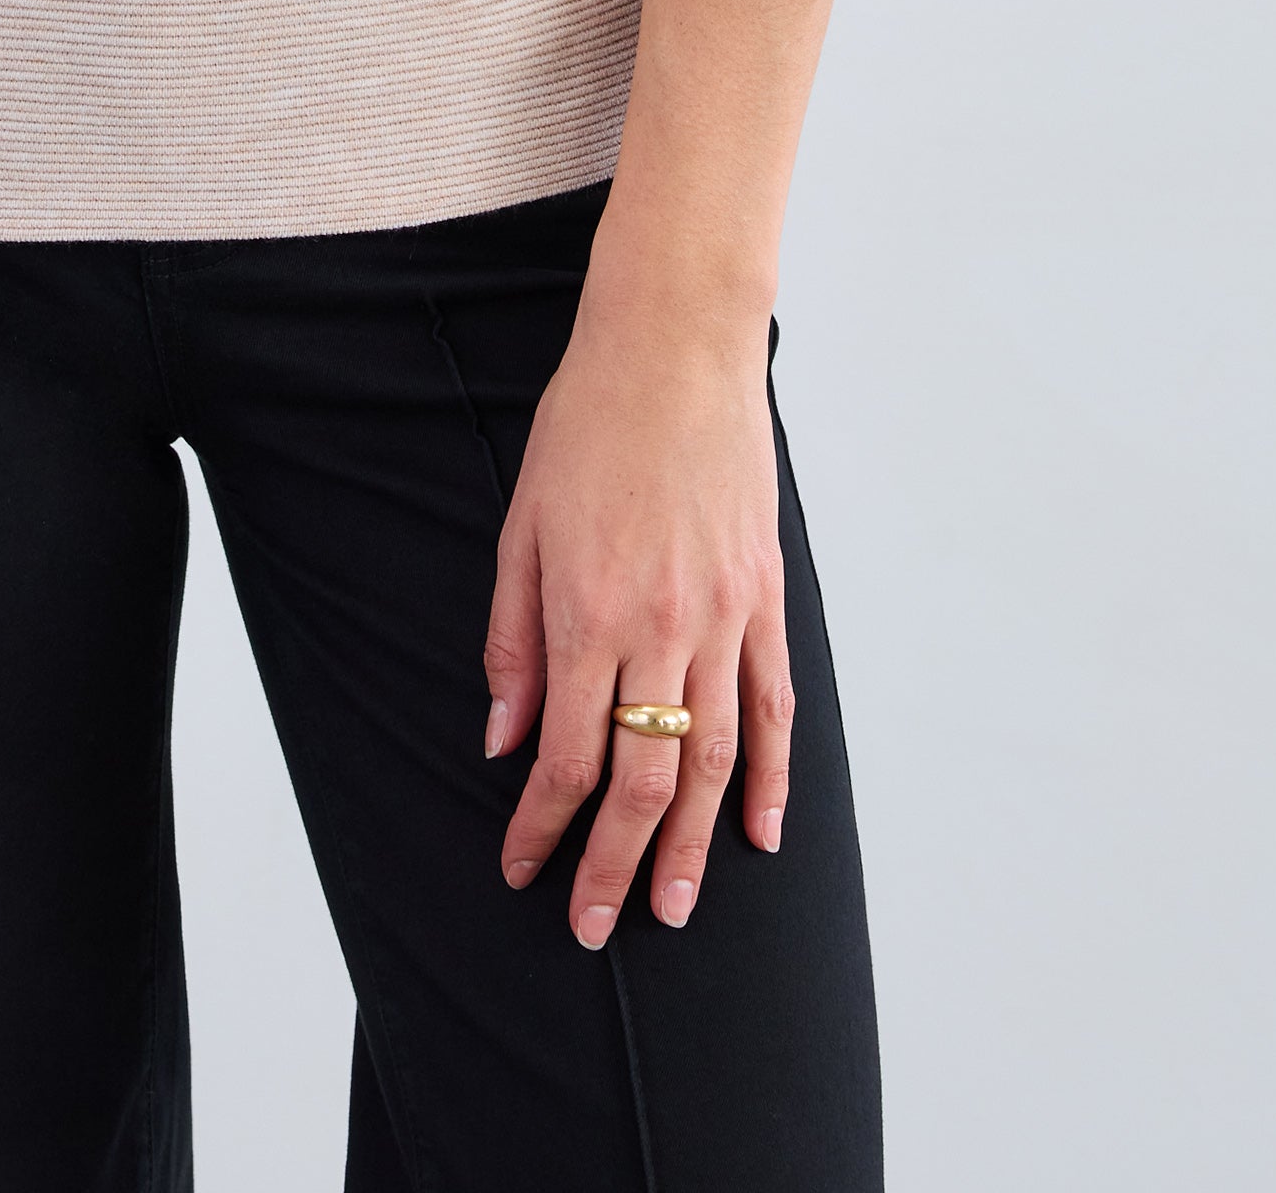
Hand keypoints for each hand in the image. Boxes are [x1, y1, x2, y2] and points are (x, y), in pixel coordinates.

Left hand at [482, 303, 789, 944]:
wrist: (675, 348)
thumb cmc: (587, 426)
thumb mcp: (522, 526)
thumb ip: (513, 639)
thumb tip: (502, 739)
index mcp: (589, 611)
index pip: (565, 755)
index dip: (542, 826)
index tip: (522, 869)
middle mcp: (661, 627)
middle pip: (643, 778)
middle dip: (613, 862)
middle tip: (595, 927)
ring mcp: (724, 616)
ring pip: (715, 760)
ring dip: (693, 845)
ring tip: (672, 907)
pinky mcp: (765, 597)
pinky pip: (773, 707)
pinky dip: (772, 779)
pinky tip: (763, 833)